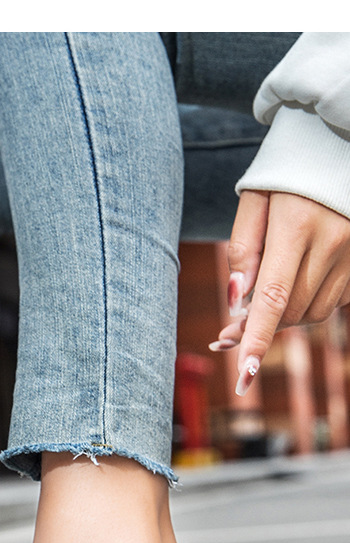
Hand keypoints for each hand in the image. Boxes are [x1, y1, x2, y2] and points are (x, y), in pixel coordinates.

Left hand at [209, 190, 349, 393]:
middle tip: (231, 329)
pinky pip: (335, 301)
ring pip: (315, 311)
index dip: (258, 339)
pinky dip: (312, 302)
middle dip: (260, 326)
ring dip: (286, 315)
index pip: (274, 297)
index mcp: (297, 224)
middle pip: (292, 310)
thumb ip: (242, 250)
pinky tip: (301, 279)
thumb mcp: (254, 200)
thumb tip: (237, 301)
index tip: (245, 374)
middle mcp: (333, 240)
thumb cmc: (287, 172)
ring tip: (268, 295)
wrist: (339, 140)